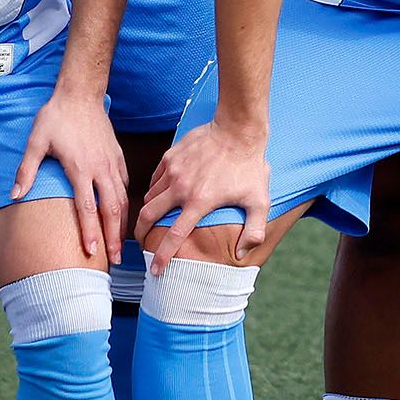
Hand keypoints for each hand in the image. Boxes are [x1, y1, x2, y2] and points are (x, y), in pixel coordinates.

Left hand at [15, 82, 128, 265]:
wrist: (80, 94)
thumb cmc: (56, 117)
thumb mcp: (36, 142)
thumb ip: (26, 171)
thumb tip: (14, 196)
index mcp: (80, 168)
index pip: (87, 207)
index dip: (90, 231)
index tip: (92, 252)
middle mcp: (101, 168)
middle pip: (112, 209)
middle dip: (113, 237)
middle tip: (113, 260)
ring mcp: (112, 163)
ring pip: (122, 200)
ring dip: (122, 224)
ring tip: (119, 246)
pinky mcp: (118, 157)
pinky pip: (125, 185)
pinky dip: (125, 203)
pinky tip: (122, 215)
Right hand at [136, 115, 278, 261]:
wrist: (237, 130)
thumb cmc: (250, 167)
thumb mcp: (259, 201)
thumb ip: (254, 230)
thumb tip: (243, 254)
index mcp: (199, 202)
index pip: (174, 236)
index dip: (162, 256)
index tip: (155, 270)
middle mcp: (181, 188)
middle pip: (148, 216)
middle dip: (140, 233)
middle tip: (141, 244)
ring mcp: (173, 171)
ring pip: (149, 197)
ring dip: (147, 212)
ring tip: (149, 221)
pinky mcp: (170, 157)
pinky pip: (154, 179)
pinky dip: (153, 191)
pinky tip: (159, 196)